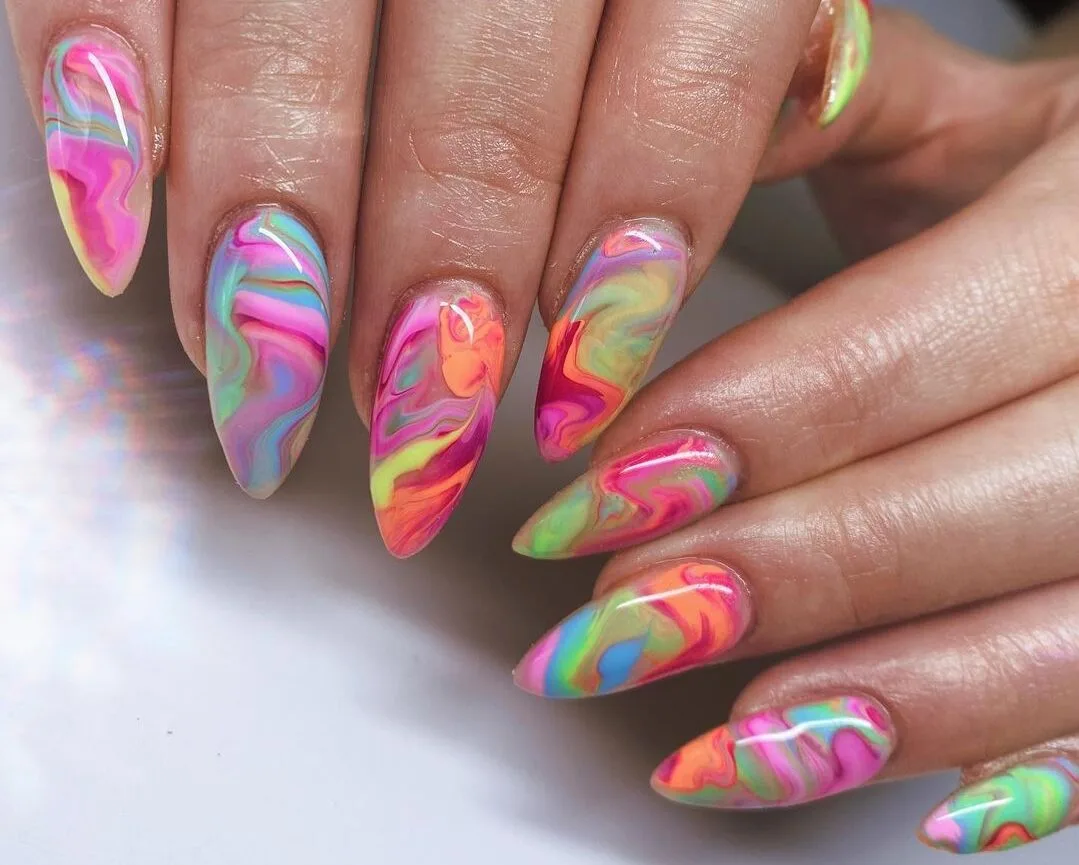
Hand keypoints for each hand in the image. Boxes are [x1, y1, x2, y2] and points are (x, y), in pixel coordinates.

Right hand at [7, 0, 871, 556]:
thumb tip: (625, 306)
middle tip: (417, 422)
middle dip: (446, 257)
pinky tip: (117, 236)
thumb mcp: (727, 22)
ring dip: (279, 208)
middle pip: (486, 51)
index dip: (645, 211)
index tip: (582, 385)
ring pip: (292, 8)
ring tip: (263, 374)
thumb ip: (730, 105)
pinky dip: (105, 90)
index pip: (703, 24)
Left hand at [512, 10, 1078, 853]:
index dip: (738, 435)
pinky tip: (881, 778)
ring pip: (1067, 626)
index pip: (895, 348)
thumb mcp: (927, 115)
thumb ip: (795, 133)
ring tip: (712, 744)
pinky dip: (997, 744)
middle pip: (986, 500)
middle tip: (622, 626)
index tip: (592, 496)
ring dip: (877, 700)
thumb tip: (626, 243)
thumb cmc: (1012, 172)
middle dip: (788, 575)